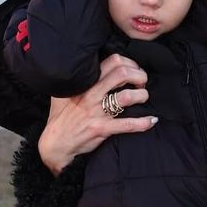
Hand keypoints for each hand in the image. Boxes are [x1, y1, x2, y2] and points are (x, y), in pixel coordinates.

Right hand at [38, 53, 155, 174]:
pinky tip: (151, 120)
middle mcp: (92, 94)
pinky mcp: (102, 129)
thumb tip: (89, 67)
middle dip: (139, 75)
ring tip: (144, 98)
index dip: (130, 63)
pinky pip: (127, 124)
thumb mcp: (63, 92)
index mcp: (85, 83)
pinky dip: (143, 122)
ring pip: (127, 96)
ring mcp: (97, 112)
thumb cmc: (61, 117)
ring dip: (142, 95)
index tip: (134, 70)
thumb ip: (77, 79)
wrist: (55, 143)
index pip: (112, 62)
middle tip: (142, 82)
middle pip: (122, 74)